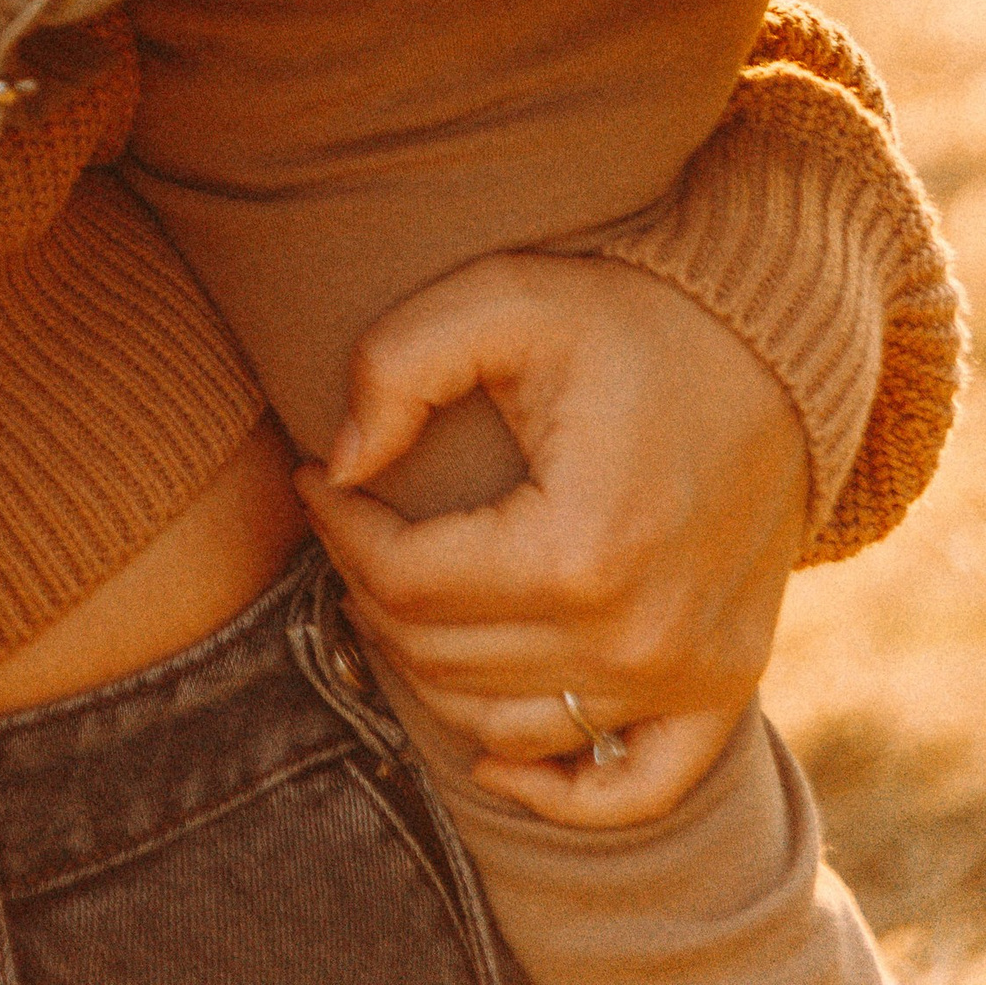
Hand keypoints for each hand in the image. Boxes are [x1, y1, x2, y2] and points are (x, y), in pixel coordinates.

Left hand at [295, 253, 809, 827]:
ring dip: (430, 669)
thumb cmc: (625, 317)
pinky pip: (632, 787)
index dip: (339, 527)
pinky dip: (555, 789)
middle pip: (442, 659)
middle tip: (352, 521)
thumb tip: (337, 464)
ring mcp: (688, 677)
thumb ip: (396, 366)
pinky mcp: (722, 688)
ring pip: (505, 725)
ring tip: (404, 586)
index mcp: (580, 551)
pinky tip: (491, 757)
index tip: (319, 474)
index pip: (406, 582)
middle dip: (370, 587)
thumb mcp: (502, 300)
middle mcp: (636, 640)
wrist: (771, 347)